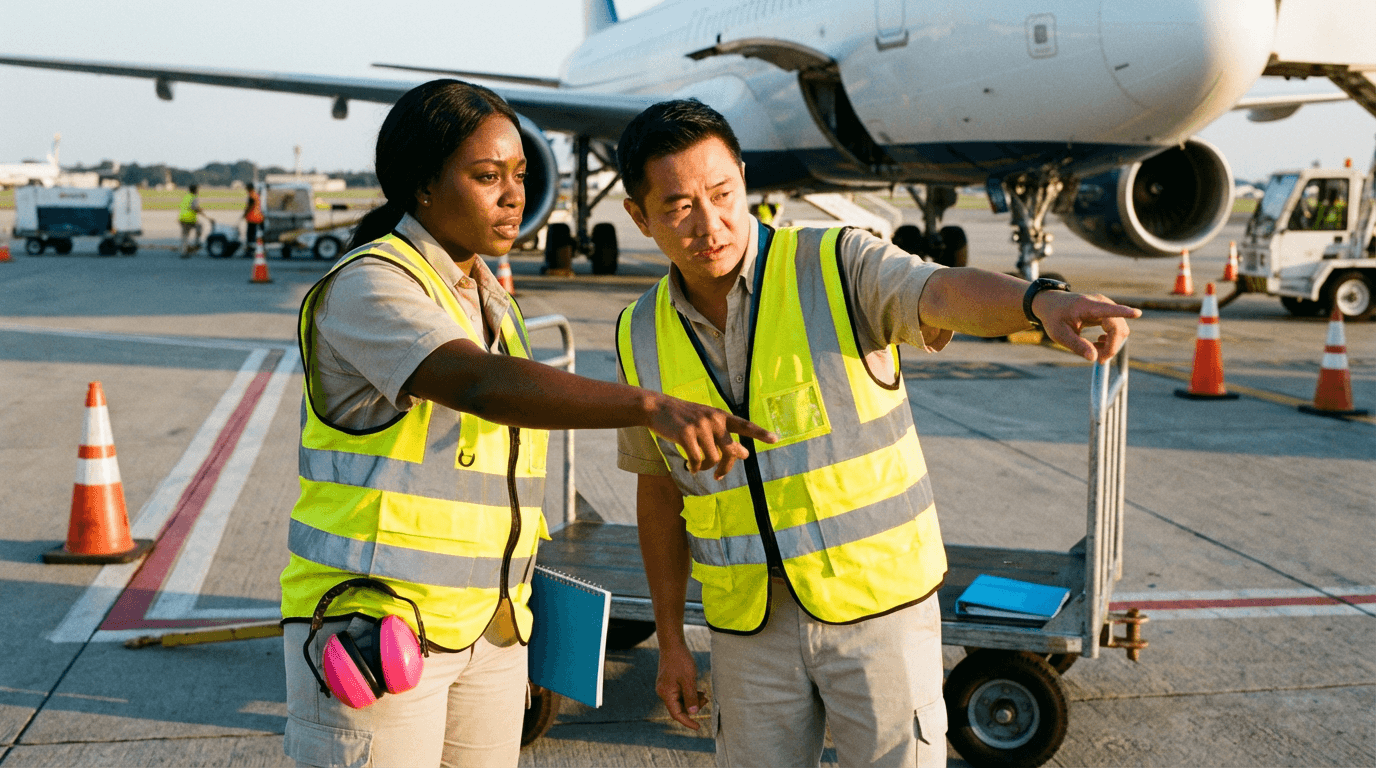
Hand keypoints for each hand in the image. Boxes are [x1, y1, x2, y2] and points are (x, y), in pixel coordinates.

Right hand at [648, 394, 777, 479]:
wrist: (658, 407)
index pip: (745, 425)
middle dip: (726, 467)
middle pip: (731, 451)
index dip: (760, 433)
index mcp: (721, 416)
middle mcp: (714, 420)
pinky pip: (696, 460)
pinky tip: (690, 467)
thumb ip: (725, 435)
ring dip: (705, 467)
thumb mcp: (706, 421)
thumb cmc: (684, 418)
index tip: (775, 439)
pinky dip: (694, 467)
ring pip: (713, 459)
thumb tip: (744, 454)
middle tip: (719, 477)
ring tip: (698, 466)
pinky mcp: (686, 435)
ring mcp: (700, 427)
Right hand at [656, 641, 705, 729]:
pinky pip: (679, 693)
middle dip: (693, 707)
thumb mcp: (689, 680)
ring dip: (692, 699)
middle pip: (678, 707)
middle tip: (706, 699)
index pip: (677, 714)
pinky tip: (698, 689)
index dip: (687, 722)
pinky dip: (689, 693)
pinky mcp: (668, 682)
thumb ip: (691, 697)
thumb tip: (693, 712)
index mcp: (666, 694)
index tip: (698, 727)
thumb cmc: (680, 660)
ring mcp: (665, 687)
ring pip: (680, 700)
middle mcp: (663, 692)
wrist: (672, 644)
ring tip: (704, 694)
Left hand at [1033, 291, 1141, 361]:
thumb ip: (1077, 345)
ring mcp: (1106, 306)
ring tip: (1094, 349)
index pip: (1108, 310)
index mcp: (1087, 306)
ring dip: (1111, 344)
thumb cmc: (1055, 318)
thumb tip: (1094, 358)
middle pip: (1118, 327)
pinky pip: (1118, 328)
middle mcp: (1101, 303)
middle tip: (1098, 359)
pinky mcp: (1108, 311)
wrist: (1052, 304)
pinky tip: (1098, 342)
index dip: (1124, 312)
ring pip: (1121, 329)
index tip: (1137, 313)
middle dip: (1112, 347)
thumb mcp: (1059, 334)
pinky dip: (1111, 339)